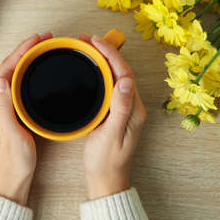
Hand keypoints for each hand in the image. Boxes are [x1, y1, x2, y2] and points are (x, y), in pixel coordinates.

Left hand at [0, 32, 52, 205]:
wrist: (11, 181)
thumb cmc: (13, 161)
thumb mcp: (11, 135)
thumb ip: (3, 108)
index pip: (5, 70)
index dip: (20, 52)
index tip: (35, 40)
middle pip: (9, 69)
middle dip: (25, 51)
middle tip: (44, 40)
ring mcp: (4, 108)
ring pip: (15, 76)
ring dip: (27, 60)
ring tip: (43, 50)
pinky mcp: (12, 114)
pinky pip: (19, 86)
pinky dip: (29, 74)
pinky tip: (39, 73)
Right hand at [80, 33, 145, 199]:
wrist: (106, 179)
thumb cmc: (107, 161)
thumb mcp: (112, 135)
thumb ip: (120, 108)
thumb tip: (127, 80)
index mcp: (134, 109)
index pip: (124, 73)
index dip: (110, 54)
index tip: (95, 41)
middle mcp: (132, 106)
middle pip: (121, 71)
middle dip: (105, 52)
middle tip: (86, 40)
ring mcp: (123, 108)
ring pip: (114, 76)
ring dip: (102, 60)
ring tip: (85, 48)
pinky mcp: (114, 112)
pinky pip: (109, 86)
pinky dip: (98, 73)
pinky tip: (89, 69)